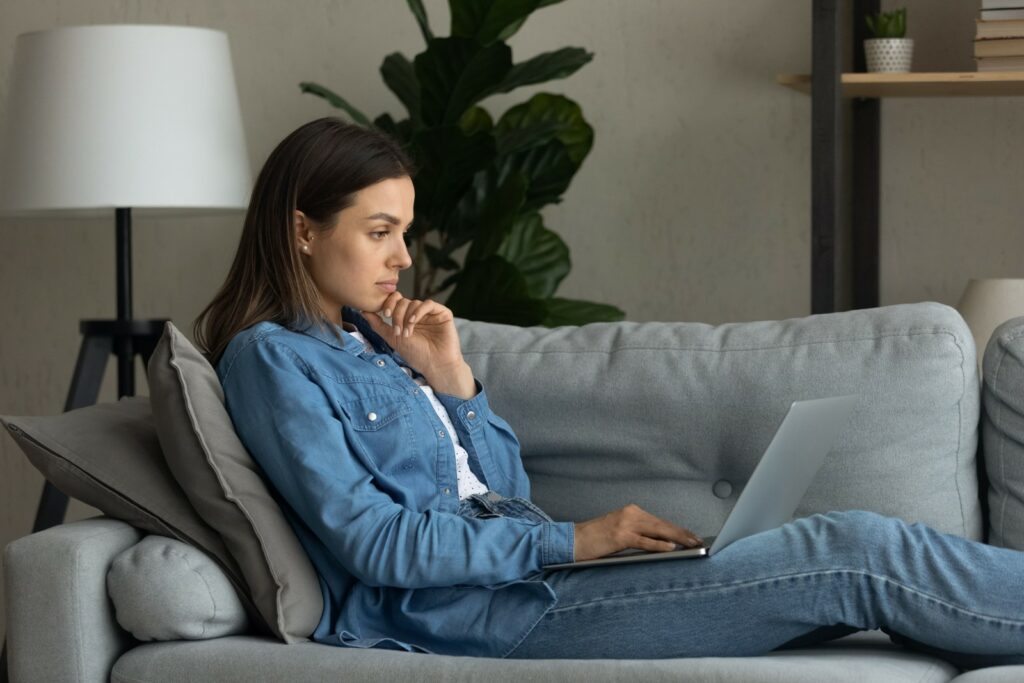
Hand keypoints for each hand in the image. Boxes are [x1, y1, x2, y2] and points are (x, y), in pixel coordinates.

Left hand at [361, 291, 463, 374]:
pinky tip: (413, 321)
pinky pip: (429, 304)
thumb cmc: (416, 354)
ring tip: (407, 333)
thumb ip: (378, 324)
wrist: (435, 365)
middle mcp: (418, 313)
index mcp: (407, 317)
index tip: (384, 315)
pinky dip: (419, 311)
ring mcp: (430, 313)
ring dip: (407, 317)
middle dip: (397, 314)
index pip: (395, 301)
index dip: (388, 304)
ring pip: (414, 303)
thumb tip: (363, 311)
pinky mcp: (443, 314)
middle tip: (396, 330)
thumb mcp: (392, 339)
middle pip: (403, 301)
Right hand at [573, 504, 703, 561]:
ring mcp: (625, 524)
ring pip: (657, 531)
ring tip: (691, 544)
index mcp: (631, 511)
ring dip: (677, 538)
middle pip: (662, 524)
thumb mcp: (620, 532)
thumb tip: (663, 543)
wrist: (573, 540)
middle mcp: (630, 514)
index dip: (677, 529)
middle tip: (698, 540)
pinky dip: (659, 545)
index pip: (660, 521)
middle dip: (682, 533)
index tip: (692, 535)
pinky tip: (671, 547)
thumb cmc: (596, 539)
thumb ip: (639, 533)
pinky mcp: (620, 536)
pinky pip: (644, 541)